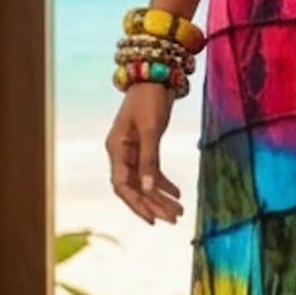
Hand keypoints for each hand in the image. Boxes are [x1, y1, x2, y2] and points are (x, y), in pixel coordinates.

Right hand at [106, 84, 183, 225]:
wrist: (156, 75)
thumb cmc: (150, 99)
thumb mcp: (151, 129)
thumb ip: (149, 159)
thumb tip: (148, 189)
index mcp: (116, 149)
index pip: (122, 185)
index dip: (137, 204)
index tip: (153, 219)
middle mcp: (121, 153)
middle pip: (135, 187)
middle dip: (154, 204)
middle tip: (174, 219)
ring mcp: (132, 150)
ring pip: (144, 182)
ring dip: (160, 197)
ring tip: (179, 212)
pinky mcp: (145, 146)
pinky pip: (152, 171)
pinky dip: (164, 183)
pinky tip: (177, 194)